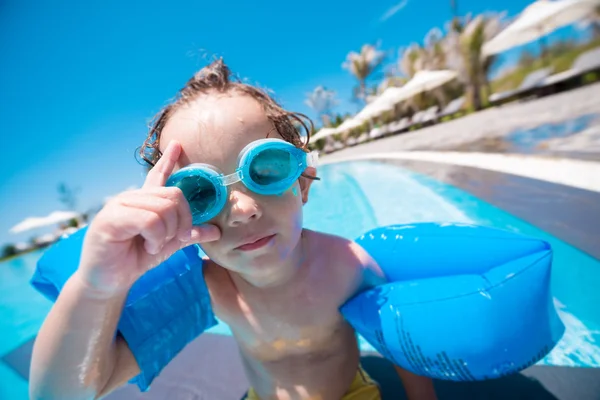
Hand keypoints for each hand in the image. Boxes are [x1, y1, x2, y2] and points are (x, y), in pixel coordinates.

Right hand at [77, 140, 220, 296]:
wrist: (108, 282)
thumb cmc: (134, 259)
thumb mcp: (167, 245)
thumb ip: (188, 235)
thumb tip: (216, 231)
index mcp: (144, 201)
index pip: (158, 176)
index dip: (168, 160)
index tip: (177, 144)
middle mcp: (131, 198)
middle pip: (174, 196)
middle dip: (181, 222)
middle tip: (169, 241)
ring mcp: (119, 205)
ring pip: (164, 209)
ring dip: (166, 234)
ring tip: (152, 245)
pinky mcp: (110, 219)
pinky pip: (150, 221)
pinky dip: (155, 238)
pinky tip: (146, 247)